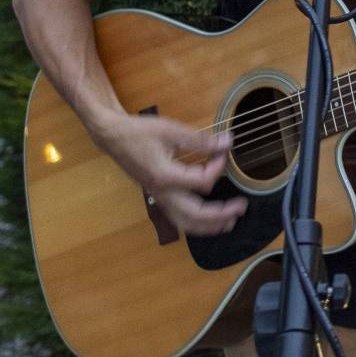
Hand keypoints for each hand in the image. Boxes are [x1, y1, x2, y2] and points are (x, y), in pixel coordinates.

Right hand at [95, 110, 246, 236]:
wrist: (113, 137)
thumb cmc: (140, 132)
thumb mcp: (171, 130)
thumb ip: (200, 140)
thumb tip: (227, 142)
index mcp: (165, 176)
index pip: (203, 182)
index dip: (219, 167)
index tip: (224, 150)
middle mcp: (162, 193)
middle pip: (195, 215)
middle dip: (221, 214)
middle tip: (242, 207)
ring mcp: (159, 198)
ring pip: (185, 223)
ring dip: (209, 226)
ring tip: (229, 222)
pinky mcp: (158, 197)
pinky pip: (178, 218)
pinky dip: (195, 223)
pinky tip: (208, 221)